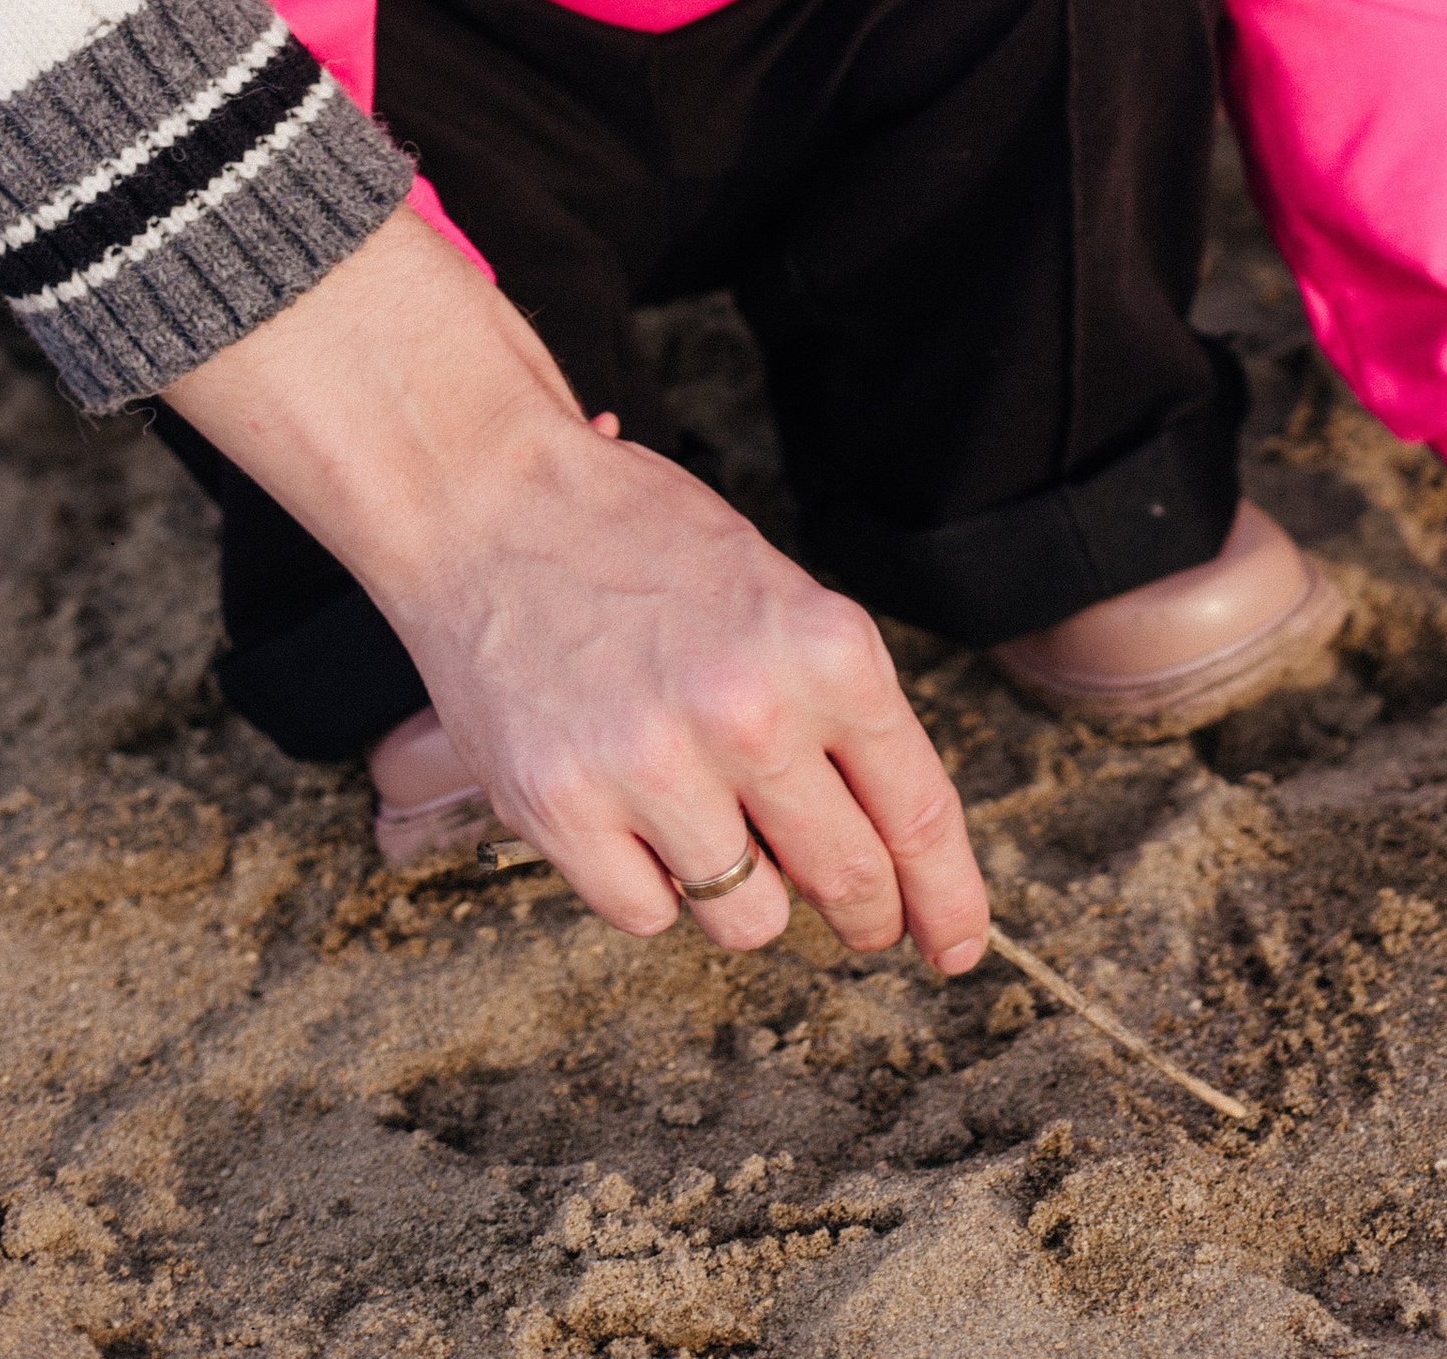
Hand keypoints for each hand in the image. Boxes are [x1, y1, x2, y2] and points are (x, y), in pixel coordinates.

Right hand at [170, 205, 987, 970]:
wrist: (490, 501)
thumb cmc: (639, 541)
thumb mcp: (777, 594)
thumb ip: (835, 707)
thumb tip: (888, 838)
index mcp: (826, 648)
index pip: (917, 811)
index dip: (948, 897)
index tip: (957, 946)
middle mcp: (753, 714)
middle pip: (851, 879)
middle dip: (869, 917)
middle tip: (867, 925)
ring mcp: (654, 767)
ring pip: (750, 921)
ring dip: (747, 898)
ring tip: (715, 829)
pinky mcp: (562, 809)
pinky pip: (645, 915)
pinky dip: (649, 886)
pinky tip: (632, 819)